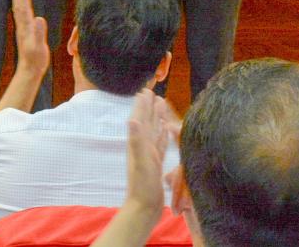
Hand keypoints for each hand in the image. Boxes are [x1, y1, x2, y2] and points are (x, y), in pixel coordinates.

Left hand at [10, 0, 49, 77]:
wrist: (30, 71)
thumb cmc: (35, 60)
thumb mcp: (39, 47)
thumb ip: (39, 33)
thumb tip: (39, 18)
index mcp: (26, 27)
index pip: (23, 8)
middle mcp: (23, 26)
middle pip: (19, 5)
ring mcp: (23, 29)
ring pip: (20, 9)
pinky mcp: (26, 33)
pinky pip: (23, 15)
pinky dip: (23, 6)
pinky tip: (24, 4)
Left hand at [123, 89, 169, 216]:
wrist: (144, 208)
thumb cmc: (142, 186)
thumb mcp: (141, 162)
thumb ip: (137, 141)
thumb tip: (132, 119)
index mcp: (138, 144)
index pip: (140, 120)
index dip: (142, 106)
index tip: (144, 91)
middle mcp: (142, 147)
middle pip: (146, 123)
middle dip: (149, 108)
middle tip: (152, 93)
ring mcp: (149, 156)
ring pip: (154, 132)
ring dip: (156, 119)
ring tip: (160, 106)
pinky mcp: (156, 164)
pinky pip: (160, 145)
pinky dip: (163, 136)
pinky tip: (166, 131)